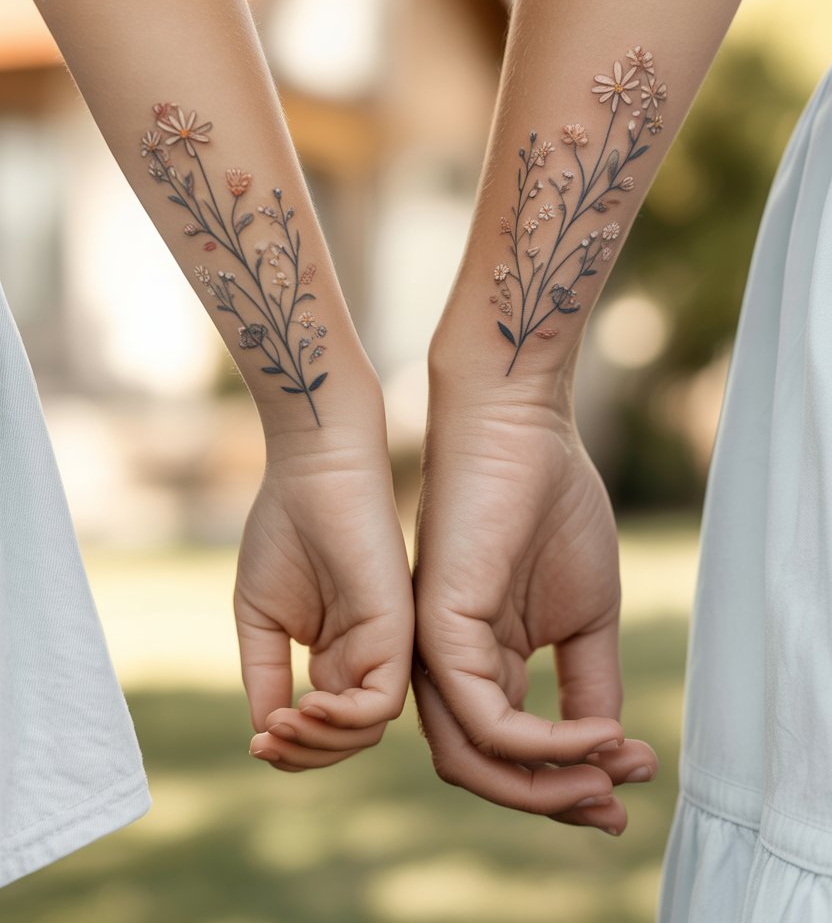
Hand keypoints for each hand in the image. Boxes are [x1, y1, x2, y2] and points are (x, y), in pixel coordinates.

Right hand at [236, 390, 413, 770]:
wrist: (312, 472)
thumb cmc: (285, 529)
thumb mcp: (261, 618)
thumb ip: (264, 675)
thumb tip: (265, 734)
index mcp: (338, 652)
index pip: (326, 726)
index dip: (292, 748)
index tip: (256, 743)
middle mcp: (368, 654)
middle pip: (348, 737)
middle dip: (305, 754)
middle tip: (266, 740)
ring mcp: (385, 643)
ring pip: (366, 730)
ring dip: (318, 742)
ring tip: (280, 723)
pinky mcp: (397, 629)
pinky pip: (382, 702)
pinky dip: (342, 720)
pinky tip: (304, 704)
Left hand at [413, 378, 657, 831]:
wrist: (523, 432)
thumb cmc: (552, 507)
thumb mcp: (585, 615)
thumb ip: (589, 682)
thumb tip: (606, 750)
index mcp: (482, 663)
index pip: (510, 752)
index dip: (567, 785)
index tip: (629, 785)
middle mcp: (450, 667)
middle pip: (487, 770)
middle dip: (556, 800)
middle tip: (617, 805)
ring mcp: (437, 652)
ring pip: (472, 761)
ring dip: (546, 786)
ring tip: (609, 775)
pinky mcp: (438, 630)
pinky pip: (483, 718)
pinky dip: (543, 743)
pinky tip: (592, 734)